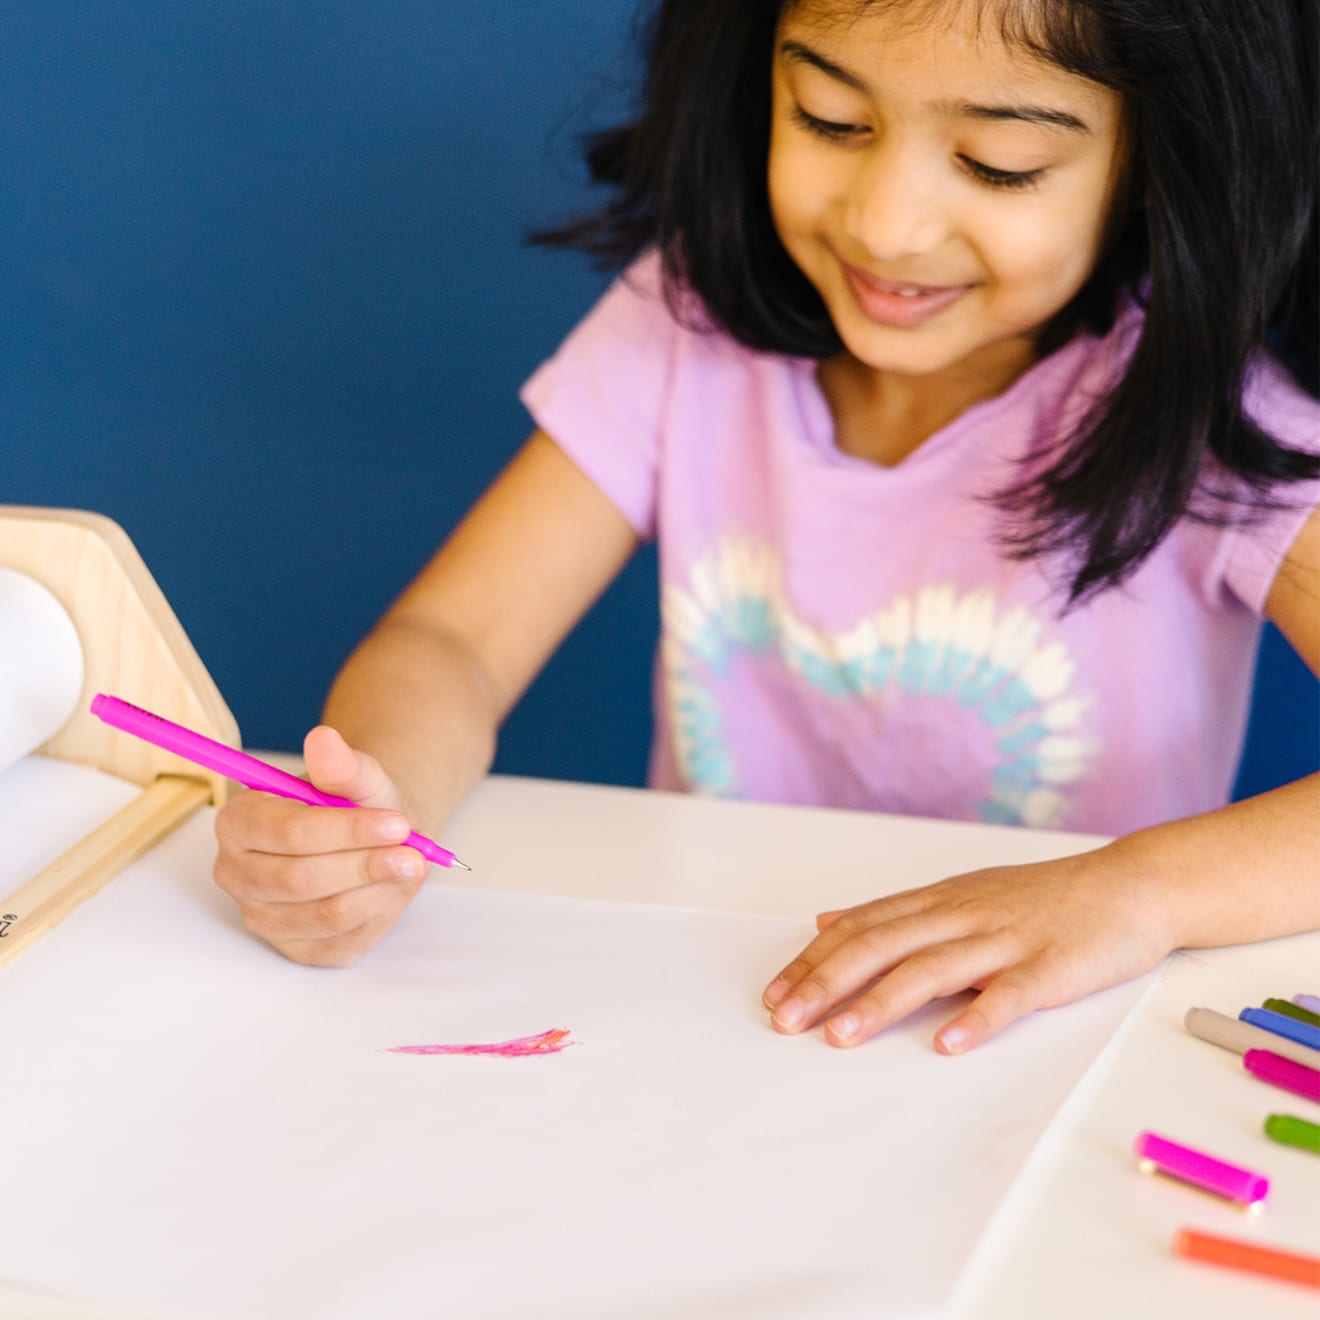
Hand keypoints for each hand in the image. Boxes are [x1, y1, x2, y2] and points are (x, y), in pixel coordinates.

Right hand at [212, 725, 427, 965]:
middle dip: (365, 865)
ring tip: (410, 866)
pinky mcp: (295, 948)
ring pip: (324, 914)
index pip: (289, 832)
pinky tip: (393, 889)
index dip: (347, 831)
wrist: (372, 834)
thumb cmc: (354, 803)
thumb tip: (324, 738)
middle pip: (300, 879)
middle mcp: (237, 873)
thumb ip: (341, 763)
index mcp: (239, 822)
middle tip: (413, 852)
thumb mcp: (357, 776)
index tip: (397, 823)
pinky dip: (377, 915)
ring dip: (377, 890)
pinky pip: (340, 941)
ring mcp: (262, 916)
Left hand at [761, 845, 1170, 1052]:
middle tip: (786, 1020)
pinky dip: (975, 1018)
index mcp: (938, 901)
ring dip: (880, 1003)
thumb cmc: (1041, 899)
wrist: (1128, 887)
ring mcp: (1004, 941)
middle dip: (826, 983)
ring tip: (841, 1036)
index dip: (813, 961)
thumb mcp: (958, 893)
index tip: (774, 994)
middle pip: (881, 946)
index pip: (861, 928)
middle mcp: (961, 916)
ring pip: (930, 969)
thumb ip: (893, 912)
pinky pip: (1008, 995)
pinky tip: (946, 1043)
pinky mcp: (1049, 968)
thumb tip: (825, 920)